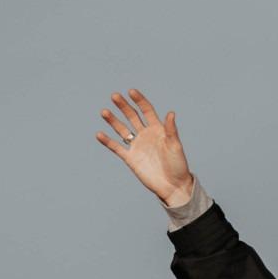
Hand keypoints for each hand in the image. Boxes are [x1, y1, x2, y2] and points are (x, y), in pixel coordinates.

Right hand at [96, 88, 195, 209]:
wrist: (173, 186)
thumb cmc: (178, 165)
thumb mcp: (175, 146)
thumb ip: (171, 130)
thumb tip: (171, 113)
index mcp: (158, 129)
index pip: (146, 110)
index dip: (139, 101)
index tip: (131, 92)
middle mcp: (145, 135)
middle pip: (132, 116)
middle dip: (123, 106)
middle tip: (114, 96)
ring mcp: (137, 146)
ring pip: (122, 129)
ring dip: (113, 121)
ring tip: (104, 112)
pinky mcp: (130, 158)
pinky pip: (117, 147)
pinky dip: (108, 141)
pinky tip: (99, 134)